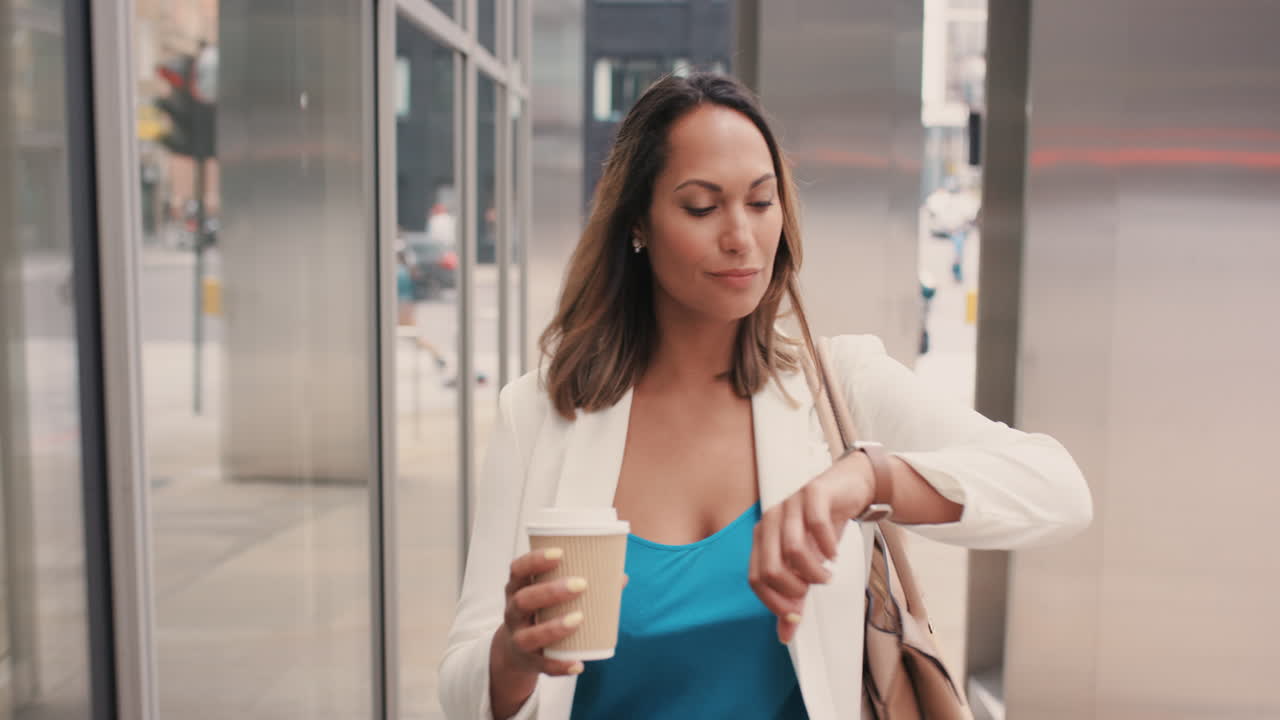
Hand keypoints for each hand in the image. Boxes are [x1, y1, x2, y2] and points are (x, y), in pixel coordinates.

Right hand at [492, 549, 591, 679]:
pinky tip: (577, 664)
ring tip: (578, 619)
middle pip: (524, 600)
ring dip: (553, 628)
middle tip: (580, 584)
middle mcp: (513, 612)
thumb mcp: (548, 595)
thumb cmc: (541, 611)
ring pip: (528, 635)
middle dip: (550, 591)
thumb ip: (579, 583)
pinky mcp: (529, 661)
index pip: (518, 570)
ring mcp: (518, 638)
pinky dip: (559, 666)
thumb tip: (620, 576)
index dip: (535, 560)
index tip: (559, 553)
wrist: (515, 650)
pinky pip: (542, 666)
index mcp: (518, 589)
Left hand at [748, 451, 875, 643]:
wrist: (847, 490)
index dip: (774, 602)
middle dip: (794, 588)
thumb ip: (795, 598)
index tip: (796, 614)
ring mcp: (789, 504)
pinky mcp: (812, 492)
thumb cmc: (822, 529)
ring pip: (792, 549)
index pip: (755, 579)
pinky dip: (828, 546)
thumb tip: (786, 636)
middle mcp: (770, 521)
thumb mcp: (807, 566)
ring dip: (814, 571)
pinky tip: (834, 553)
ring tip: (826, 574)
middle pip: (769, 568)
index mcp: (762, 539)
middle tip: (813, 588)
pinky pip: (816, 523)